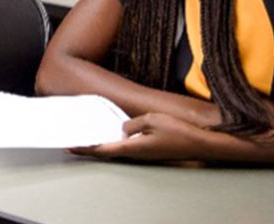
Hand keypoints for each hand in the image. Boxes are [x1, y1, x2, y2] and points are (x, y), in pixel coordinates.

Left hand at [70, 113, 208, 161]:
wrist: (202, 143)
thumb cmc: (178, 132)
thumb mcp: (151, 120)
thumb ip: (133, 124)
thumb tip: (123, 129)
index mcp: (133, 148)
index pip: (103, 149)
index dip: (86, 148)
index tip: (71, 146)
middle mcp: (137, 154)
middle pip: (108, 152)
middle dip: (90, 148)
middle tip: (74, 144)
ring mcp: (145, 154)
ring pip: (118, 150)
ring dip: (102, 146)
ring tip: (89, 139)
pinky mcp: (151, 151)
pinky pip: (129, 147)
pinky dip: (116, 143)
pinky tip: (115, 137)